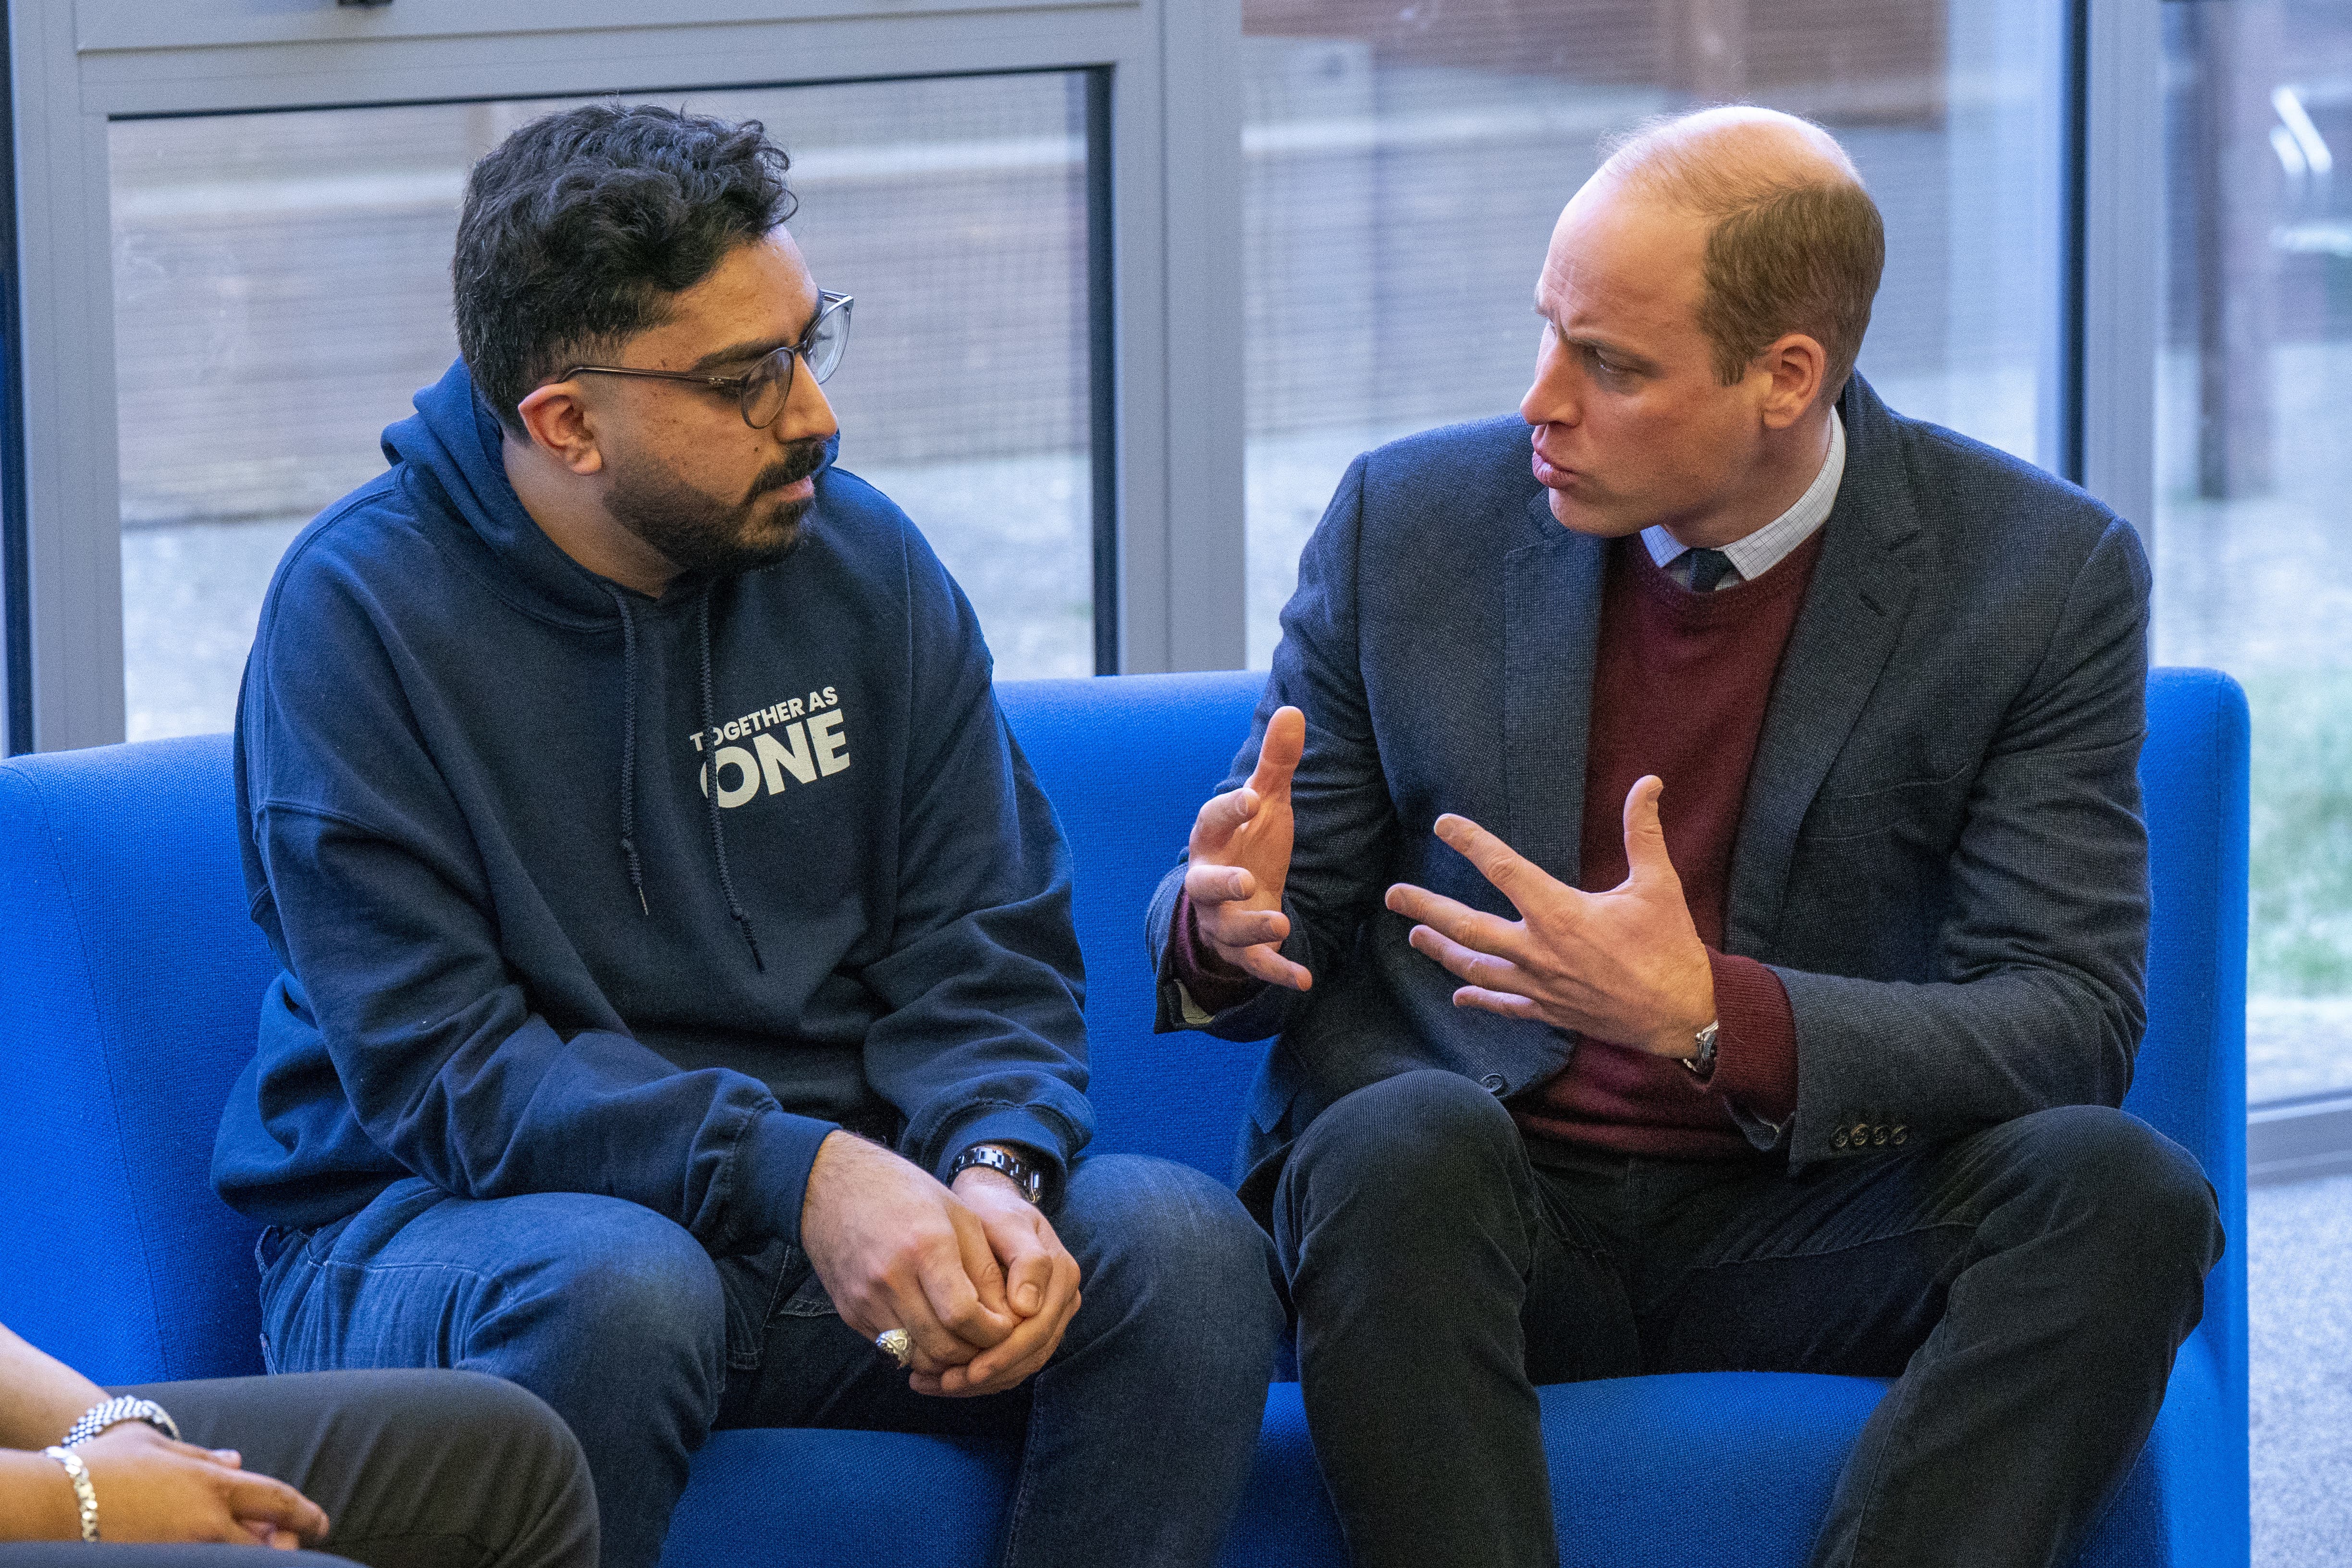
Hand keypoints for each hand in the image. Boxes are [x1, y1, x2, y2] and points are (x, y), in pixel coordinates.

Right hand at [72, 1421, 327, 1548]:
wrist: (55, 1500)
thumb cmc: (105, 1466)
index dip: (305, 1513)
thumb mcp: (157, 1447)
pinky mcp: (162, 1564)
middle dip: (284, 1545)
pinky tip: (216, 1555)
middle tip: (289, 1542)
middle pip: (266, 1544)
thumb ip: (202, 1456)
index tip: (321, 1521)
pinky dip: (220, 1561)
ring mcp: (184, 1550)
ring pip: (238, 1560)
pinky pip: (204, 1566)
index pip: (277, 1500)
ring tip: (254, 1546)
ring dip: (251, 1555)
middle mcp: (206, 1521)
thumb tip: (237, 1460)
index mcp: (212, 1484)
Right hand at [799, 1132, 1020, 1386]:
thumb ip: (984, 1268)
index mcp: (925, 1247)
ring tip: (965, 1340)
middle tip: (991, 1342)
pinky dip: (918, 1348)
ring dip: (947, 1358)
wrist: (831, 1187)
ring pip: (917, 1356)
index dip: (992, 1332)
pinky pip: (892, 1348)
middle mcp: (891, 1278)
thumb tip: (1007, 1317)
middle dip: (974, 1353)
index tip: (1006, 1327)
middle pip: (942, 1345)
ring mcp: (866, 1299)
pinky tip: (933, 1329)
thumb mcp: (957, 1215)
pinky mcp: (850, 1313)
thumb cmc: (904, 1193)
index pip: (964, 1315)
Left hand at [931, 1168, 1082, 1397]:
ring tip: (934, 1385)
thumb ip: (1026, 1259)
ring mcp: (1049, 1316)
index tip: (966, 1370)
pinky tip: (943, 1379)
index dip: (1002, 1355)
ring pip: (1021, 1365)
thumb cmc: (993, 1210)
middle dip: (987, 1376)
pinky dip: (980, 1375)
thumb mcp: (1007, 1222)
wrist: (991, 1204)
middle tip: (944, 1385)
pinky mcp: (1031, 1327)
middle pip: (1030, 1355)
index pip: (1035, 1330)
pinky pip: (1012, 1361)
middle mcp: (1061, 1300)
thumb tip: (1027, 1309)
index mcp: (1061, 1275)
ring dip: (980, 1382)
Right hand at [1182, 705, 1311, 989]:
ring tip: (1281, 925)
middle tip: (1247, 880)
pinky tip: (1305, 979)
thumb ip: (1276, 764)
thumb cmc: (1250, 842)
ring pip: (1230, 929)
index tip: (1252, 797)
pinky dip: (1278, 973)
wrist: (1234, 899)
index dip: (1229, 810)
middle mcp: (1210, 881)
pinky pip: (1256, 966)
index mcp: (1212, 840)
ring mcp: (1223, 918)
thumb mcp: (1265, 804)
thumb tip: (1294, 710)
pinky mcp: (1241, 950)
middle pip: (1205, 884)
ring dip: (1254, 929)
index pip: (1212, 822)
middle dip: (1223, 883)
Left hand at [1384, 776, 1715, 1055]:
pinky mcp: (1549, 1011)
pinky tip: (1457, 996)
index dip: (1471, 842)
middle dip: (1427, 909)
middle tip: (1394, 896)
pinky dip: (1478, 1000)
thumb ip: (1644, 832)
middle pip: (1468, 927)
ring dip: (1442, 951)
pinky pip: (1504, 1006)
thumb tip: (1648, 783)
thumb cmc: (1670, 948)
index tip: (1443, 825)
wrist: (1683, 1014)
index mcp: (1560, 913)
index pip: (1503, 869)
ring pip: (1476, 968)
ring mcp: (1539, 985)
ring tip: (1415, 936)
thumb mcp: (1659, 885)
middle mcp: (1538, 951)